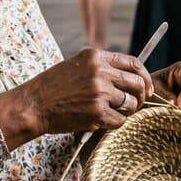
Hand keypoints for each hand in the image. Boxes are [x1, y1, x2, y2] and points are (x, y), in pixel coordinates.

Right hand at [9, 48, 153, 135]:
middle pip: (137, 83)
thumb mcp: (77, 65)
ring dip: (127, 110)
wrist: (33, 105)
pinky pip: (120, 120)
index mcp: (96, 57)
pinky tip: (104, 120)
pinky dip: (116, 123)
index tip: (146, 87)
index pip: (134, 63)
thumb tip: (129, 76)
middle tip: (136, 104)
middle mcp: (100, 72)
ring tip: (114, 112)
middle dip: (141, 96)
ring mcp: (99, 93)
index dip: (144, 77)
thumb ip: (101, 67)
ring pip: (131, 103)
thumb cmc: (53, 86)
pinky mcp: (97, 113)